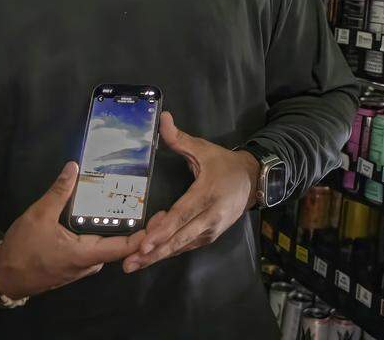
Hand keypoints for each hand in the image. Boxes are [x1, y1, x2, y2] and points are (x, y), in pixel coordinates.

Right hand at [0, 161, 145, 299]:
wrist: (3, 276)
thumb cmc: (22, 250)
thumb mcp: (38, 215)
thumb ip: (59, 191)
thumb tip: (73, 167)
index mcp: (86, 254)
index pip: (125, 247)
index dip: (146, 234)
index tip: (162, 218)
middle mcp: (89, 263)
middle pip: (121, 246)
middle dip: (137, 227)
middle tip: (149, 202)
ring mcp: (82, 266)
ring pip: (108, 247)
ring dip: (119, 229)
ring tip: (132, 204)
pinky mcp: (75, 265)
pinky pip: (96, 249)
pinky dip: (104, 234)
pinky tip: (106, 216)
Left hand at [123, 111, 258, 272]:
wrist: (252, 181)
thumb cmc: (224, 164)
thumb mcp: (203, 149)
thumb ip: (179, 138)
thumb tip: (163, 118)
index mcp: (207, 193)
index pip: (182, 214)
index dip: (163, 230)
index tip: (145, 243)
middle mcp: (211, 216)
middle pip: (180, 237)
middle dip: (154, 252)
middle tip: (131, 263)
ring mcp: (212, 229)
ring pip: (182, 246)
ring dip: (159, 255)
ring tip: (134, 264)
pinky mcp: (210, 236)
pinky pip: (187, 246)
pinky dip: (170, 250)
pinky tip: (151, 254)